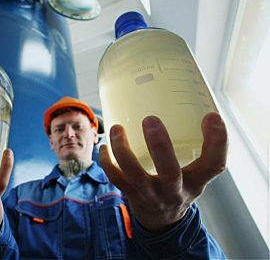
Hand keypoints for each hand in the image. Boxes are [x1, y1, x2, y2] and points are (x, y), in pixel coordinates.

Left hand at [99, 112, 227, 232]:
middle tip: (151, 119)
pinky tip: (104, 145)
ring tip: (117, 128)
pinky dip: (106, 161)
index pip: (214, 165)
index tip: (212, 117)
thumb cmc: (180, 185)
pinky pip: (115, 178)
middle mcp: (175, 191)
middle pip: (170, 172)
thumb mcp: (197, 172)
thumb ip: (196, 146)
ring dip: (122, 150)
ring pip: (135, 175)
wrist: (162, 220)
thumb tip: (185, 101)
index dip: (217, 142)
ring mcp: (150, 195)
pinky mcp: (131, 194)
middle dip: (160, 146)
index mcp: (196, 181)